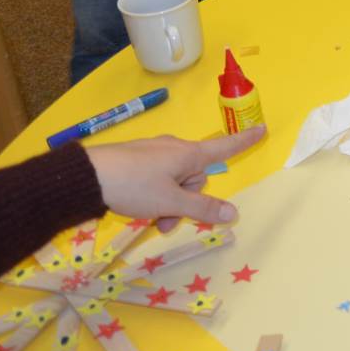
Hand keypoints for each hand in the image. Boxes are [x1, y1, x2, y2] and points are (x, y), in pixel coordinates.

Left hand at [86, 126, 264, 230]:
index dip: (244, 141)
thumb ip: (202, 208)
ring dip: (169, 203)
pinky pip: (157, 179)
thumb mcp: (171, 201)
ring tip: (151, 220)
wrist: (87, 177)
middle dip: (187, 200)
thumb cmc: (135, 186)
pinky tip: (139, 208)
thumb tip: (234, 213)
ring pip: (175, 181)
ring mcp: (153, 154)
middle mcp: (174, 149)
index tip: (262, 129)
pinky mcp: (136, 160)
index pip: (224, 147)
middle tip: (168, 220)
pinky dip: (155, 196)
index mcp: (188, 154)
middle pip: (195, 176)